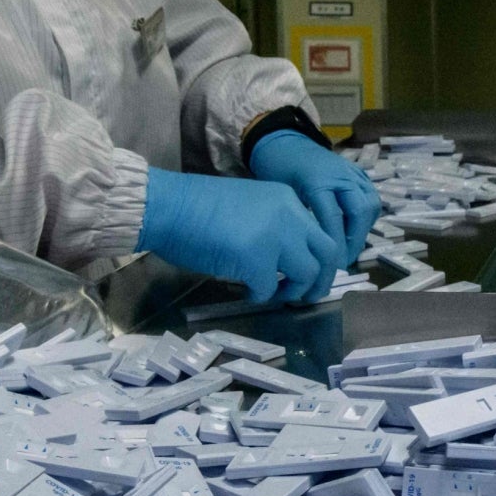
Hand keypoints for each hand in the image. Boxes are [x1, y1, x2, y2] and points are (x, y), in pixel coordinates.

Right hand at [138, 167, 344, 303]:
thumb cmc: (196, 207)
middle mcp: (290, 215)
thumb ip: (273, 226)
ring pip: (308, 272)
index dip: (318, 258)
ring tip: (275, 294)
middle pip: (328, 252)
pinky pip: (270, 288)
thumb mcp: (249, 207)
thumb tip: (284, 259)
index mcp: (287, 200)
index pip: (321, 232)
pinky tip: (246, 291)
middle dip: (322, 279)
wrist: (167, 205)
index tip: (307, 274)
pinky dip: (260, 295)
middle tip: (306, 295)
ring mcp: (276, 237)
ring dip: (294, 290)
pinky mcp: (257, 259)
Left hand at [246, 131, 381, 263]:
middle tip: (345, 260)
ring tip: (352, 249)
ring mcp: (353, 172)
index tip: (334, 264)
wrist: (286, 143)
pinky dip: (367, 217)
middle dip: (356, 239)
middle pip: (360, 210)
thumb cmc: (279, 172)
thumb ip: (301, 219)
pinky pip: (371, 197)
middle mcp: (341, 175)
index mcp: (318, 180)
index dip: (337, 243)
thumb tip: (314, 252)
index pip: (333, 217)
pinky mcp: (360, 173)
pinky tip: (356, 231)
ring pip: (370, 204)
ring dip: (364, 229)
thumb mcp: (284, 196)